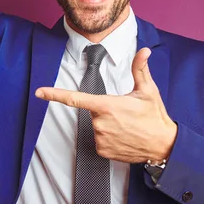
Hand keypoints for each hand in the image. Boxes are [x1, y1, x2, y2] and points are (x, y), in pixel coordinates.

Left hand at [35, 48, 177, 162]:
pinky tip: (124, 137)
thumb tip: (143, 51)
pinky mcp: (103, 151)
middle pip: (93, 111)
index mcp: (107, 105)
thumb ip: (140, 69)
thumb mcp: (148, 90)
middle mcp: (100, 123)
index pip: (75, 99)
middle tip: (125, 113)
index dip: (54, 94)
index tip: (40, 92)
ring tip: (127, 126)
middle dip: (105, 109)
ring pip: (97, 126)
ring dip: (108, 124)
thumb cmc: (155, 117)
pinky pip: (100, 140)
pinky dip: (109, 137)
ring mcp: (100, 139)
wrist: (163, 146)